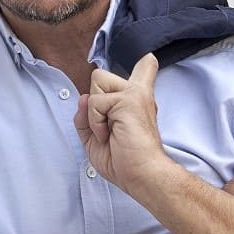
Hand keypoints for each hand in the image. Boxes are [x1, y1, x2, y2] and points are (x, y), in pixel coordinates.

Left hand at [73, 53, 170, 190]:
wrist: (141, 175)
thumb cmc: (124, 161)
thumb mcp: (95, 137)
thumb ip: (86, 116)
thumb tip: (84, 98)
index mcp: (136, 101)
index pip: (145, 68)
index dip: (144, 63)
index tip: (149, 59)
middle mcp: (139, 93)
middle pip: (100, 75)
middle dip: (94, 99)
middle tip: (108, 125)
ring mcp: (135, 94)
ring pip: (96, 82)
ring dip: (94, 111)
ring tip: (109, 130)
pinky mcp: (129, 100)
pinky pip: (94, 102)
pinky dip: (95, 121)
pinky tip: (109, 133)